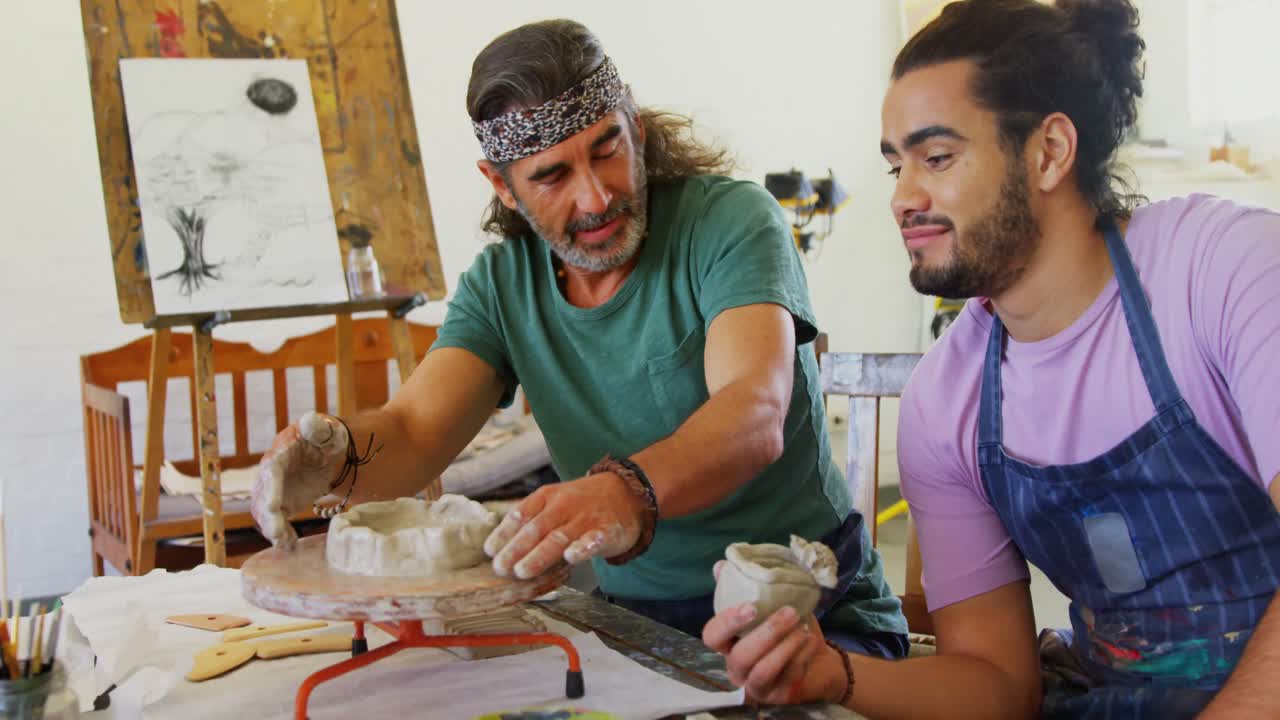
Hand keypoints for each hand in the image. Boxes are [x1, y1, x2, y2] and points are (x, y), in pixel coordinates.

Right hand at [251, 412, 347, 548]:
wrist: (327, 453)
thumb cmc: (326, 438)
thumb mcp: (326, 430)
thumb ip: (318, 427)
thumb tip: (311, 421)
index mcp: (280, 453)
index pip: (271, 471)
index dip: (271, 489)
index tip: (274, 506)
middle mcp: (271, 473)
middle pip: (263, 495)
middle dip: (268, 515)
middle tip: (276, 532)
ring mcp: (275, 490)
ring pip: (265, 512)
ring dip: (272, 528)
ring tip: (284, 542)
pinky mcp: (282, 503)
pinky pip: (276, 520)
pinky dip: (280, 533)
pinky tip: (289, 544)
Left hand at [483, 472, 644, 578]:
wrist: (627, 492)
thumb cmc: (584, 502)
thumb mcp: (555, 501)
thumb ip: (533, 519)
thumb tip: (502, 546)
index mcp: (548, 497)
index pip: (521, 514)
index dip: (503, 533)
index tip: (490, 551)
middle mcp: (564, 506)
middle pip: (536, 528)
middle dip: (515, 549)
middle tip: (500, 568)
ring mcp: (585, 518)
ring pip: (559, 537)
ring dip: (538, 555)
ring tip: (522, 571)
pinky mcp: (606, 531)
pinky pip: (592, 540)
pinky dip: (582, 548)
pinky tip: (571, 557)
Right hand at [702, 561, 848, 705]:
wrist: (819, 660)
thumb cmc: (789, 630)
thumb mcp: (771, 603)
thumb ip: (747, 585)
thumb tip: (722, 566)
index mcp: (728, 643)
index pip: (712, 636)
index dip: (727, 622)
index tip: (751, 606)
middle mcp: (736, 667)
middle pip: (740, 656)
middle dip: (766, 633)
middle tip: (790, 612)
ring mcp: (756, 685)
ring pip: (763, 670)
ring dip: (784, 645)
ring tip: (802, 627)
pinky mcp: (777, 696)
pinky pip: (786, 677)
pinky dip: (801, 655)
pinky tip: (811, 640)